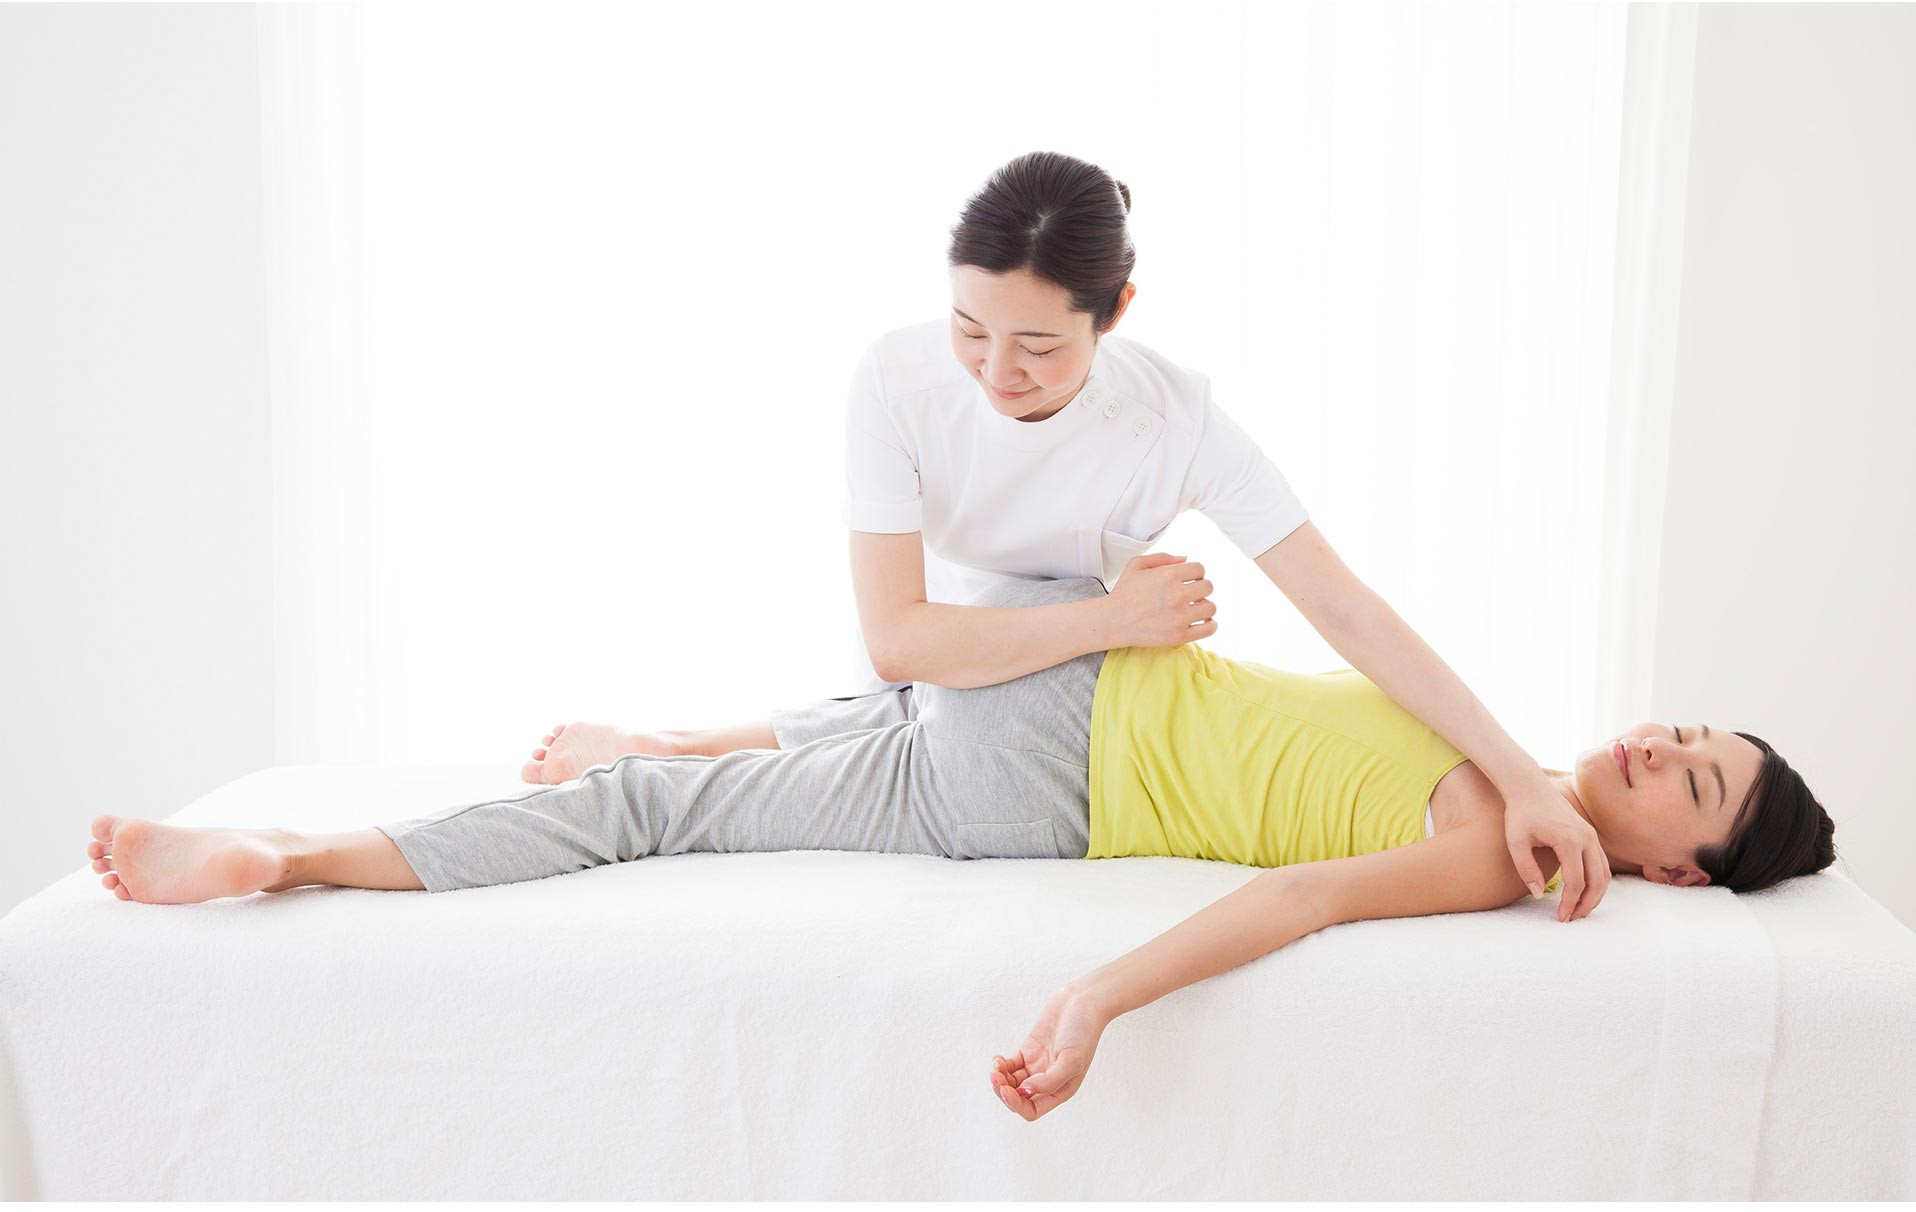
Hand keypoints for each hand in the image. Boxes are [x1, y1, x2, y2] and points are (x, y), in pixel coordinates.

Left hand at [988, 982, 1109, 1120]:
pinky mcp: (1029, 1050)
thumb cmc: (1084, 1032)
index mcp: (1060, 1090)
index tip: (1007, 1090)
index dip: (1016, 1104)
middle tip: (995, 1077)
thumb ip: (1049, 1081)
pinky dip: (1001, 1066)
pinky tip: (997, 1060)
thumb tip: (1025, 1092)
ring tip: (995, 1067)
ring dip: (1000, 1079)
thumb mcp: (1072, 1060)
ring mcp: (1037, 1066)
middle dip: (1004, 1091)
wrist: (1083, 1001)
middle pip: (1018, 1097)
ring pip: (1011, 1082)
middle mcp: (1047, 1081)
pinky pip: (1010, 1065)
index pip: (1032, 1110)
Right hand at [1102, 553, 1216, 647]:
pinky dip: (1211, 625)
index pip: (1200, 569)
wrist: (1113, 621)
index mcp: (1169, 574)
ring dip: (1205, 606)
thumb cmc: (1124, 593)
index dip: (1195, 573)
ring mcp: (1180, 616)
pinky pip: (1210, 628)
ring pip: (1211, 607)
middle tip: (1191, 594)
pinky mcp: (1180, 635)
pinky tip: (1202, 622)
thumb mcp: (1137, 565)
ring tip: (1195, 608)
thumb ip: (1163, 557)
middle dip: (1201, 588)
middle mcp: (1177, 594)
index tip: (1188, 580)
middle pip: (1208, 587)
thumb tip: (1186, 559)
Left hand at [1504, 779, 1609, 921]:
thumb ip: (1527, 870)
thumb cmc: (1519, 814)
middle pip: (1597, 882)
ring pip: (1604, 874)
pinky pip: (1601, 864)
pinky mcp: (1590, 835)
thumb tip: (1539, 894)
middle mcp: (1586, 838)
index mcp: (1569, 841)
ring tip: (1578, 910)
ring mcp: (1591, 836)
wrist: (1529, 787)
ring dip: (1595, 895)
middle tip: (1572, 919)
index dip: (1569, 903)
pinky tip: (1582, 893)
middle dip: (1586, 904)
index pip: (1576, 882)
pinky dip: (1597, 882)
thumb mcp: (1516, 843)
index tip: (1560, 918)